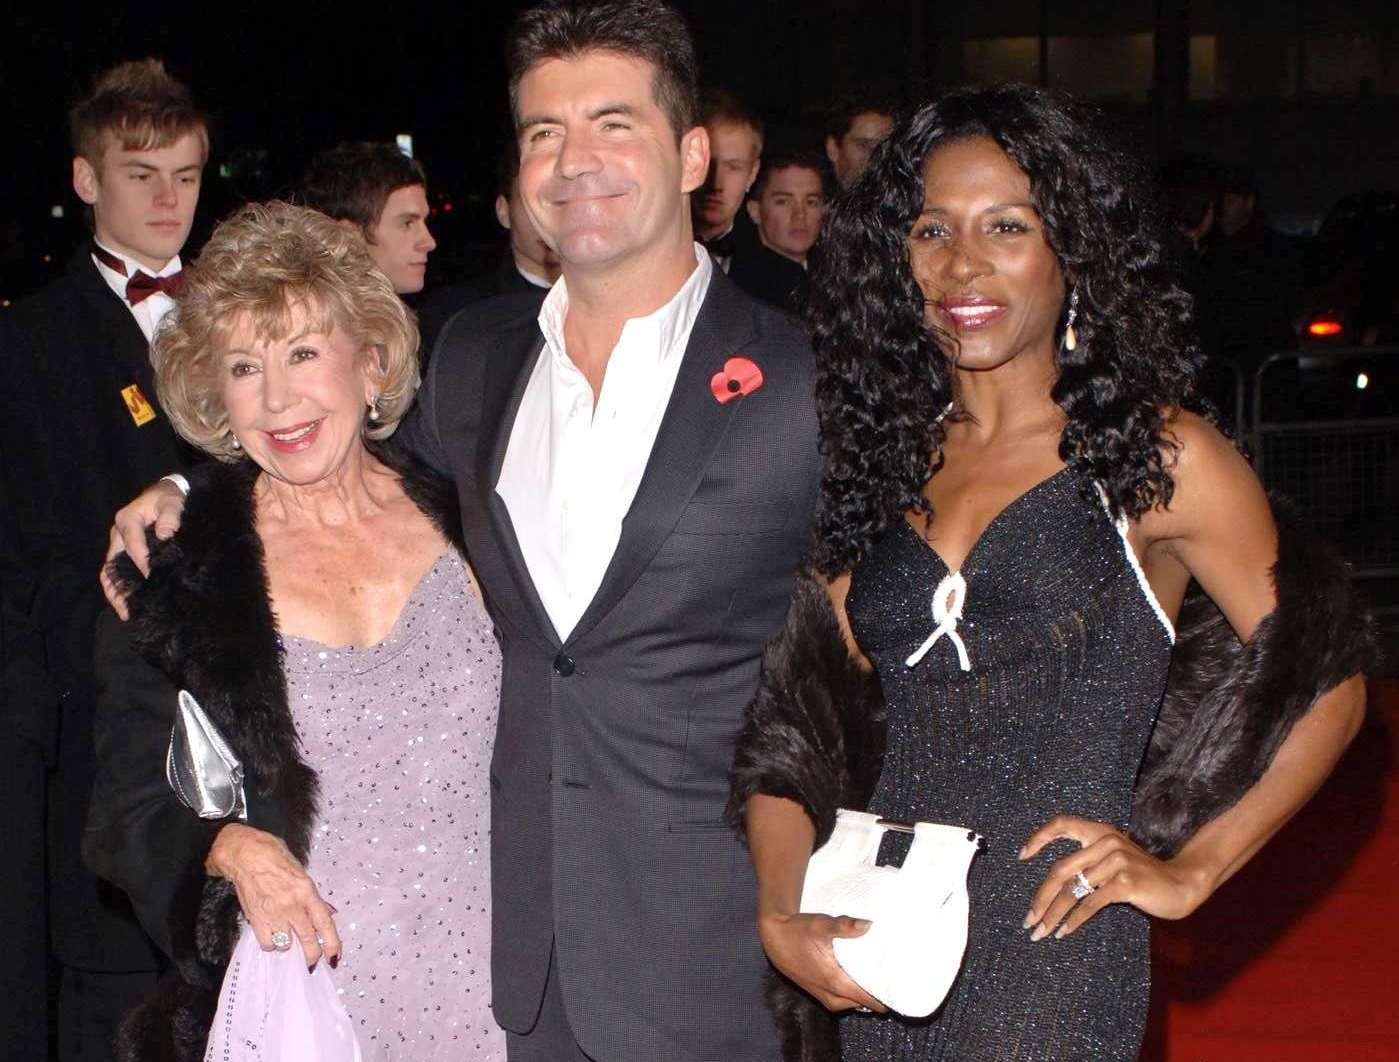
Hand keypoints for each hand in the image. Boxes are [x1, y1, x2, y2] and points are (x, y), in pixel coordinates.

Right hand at [100, 480, 187, 618]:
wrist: (167, 493)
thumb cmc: (169, 498)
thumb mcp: (172, 502)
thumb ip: (170, 516)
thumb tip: (164, 534)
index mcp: (128, 520)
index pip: (133, 546)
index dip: (142, 564)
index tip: (152, 580)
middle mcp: (118, 533)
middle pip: (112, 563)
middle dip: (118, 587)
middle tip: (127, 608)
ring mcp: (119, 542)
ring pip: (109, 570)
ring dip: (114, 591)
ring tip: (124, 612)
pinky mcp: (124, 549)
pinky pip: (116, 570)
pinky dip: (119, 586)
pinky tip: (127, 602)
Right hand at [206, 823, 341, 968]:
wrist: (246, 855)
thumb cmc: (275, 858)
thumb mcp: (301, 873)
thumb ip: (311, 896)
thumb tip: (323, 913)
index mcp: (307, 891)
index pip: (324, 922)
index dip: (332, 943)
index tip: (334, 956)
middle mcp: (293, 905)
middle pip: (308, 938)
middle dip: (313, 955)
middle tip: (313, 963)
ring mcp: (274, 914)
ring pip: (287, 944)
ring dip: (289, 946)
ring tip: (288, 940)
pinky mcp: (257, 920)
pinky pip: (268, 943)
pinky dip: (271, 944)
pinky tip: (272, 936)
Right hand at [757, 911, 886, 1012]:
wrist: (774, 938)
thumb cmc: (799, 931)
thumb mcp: (821, 924)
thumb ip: (845, 925)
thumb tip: (869, 924)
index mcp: (836, 983)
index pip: (870, 1000)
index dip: (886, 996)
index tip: (901, 986)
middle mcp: (832, 996)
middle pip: (865, 1004)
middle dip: (879, 994)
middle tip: (893, 978)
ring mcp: (825, 997)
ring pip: (853, 1003)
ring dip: (865, 994)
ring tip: (879, 977)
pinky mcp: (819, 994)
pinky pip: (844, 1000)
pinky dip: (853, 993)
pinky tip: (859, 978)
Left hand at [1019, 816, 1209, 940]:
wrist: (1182, 884)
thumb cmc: (1144, 877)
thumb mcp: (1116, 860)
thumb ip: (1090, 863)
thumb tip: (1054, 889)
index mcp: (1100, 831)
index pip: (1062, 824)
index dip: (1039, 837)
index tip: (1022, 856)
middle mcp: (1105, 842)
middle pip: (1059, 869)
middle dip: (1040, 898)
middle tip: (1027, 920)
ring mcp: (1116, 861)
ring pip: (1072, 890)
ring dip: (1052, 914)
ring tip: (1040, 931)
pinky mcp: (1125, 882)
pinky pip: (1090, 903)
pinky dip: (1073, 920)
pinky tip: (1063, 932)